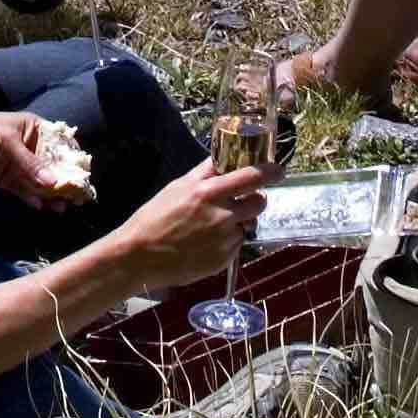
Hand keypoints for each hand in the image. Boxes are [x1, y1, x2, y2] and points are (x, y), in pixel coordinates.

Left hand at [0, 108, 87, 207]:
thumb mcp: (8, 142)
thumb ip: (30, 164)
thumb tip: (53, 182)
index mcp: (34, 129)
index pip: (60, 144)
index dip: (72, 160)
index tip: (82, 176)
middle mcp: (30, 147)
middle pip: (52, 166)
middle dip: (63, 182)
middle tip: (75, 198)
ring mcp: (18, 165)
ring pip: (39, 182)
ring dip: (49, 194)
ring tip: (60, 208)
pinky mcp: (6, 179)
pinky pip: (23, 190)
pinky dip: (32, 198)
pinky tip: (40, 207)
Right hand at [98, 158, 266, 293]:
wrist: (139, 256)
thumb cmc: (154, 217)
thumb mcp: (177, 186)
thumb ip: (204, 172)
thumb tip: (221, 157)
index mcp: (209, 193)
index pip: (252, 177)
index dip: (270, 172)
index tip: (278, 170)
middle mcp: (222, 216)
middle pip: (259, 203)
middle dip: (255, 199)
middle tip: (240, 201)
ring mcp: (224, 240)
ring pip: (246, 225)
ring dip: (237, 223)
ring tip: (210, 226)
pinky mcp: (223, 260)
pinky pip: (235, 245)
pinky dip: (226, 242)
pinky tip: (204, 242)